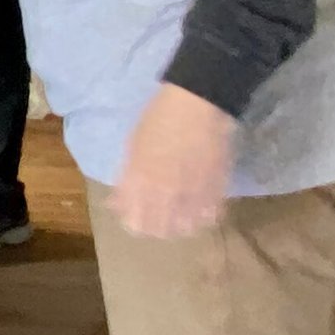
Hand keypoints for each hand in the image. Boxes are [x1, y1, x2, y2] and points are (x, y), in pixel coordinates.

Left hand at [109, 84, 236, 240]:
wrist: (198, 104)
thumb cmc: (159, 119)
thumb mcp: (132, 148)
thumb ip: (126, 179)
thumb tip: (117, 204)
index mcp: (139, 182)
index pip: (133, 223)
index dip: (134, 222)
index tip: (136, 216)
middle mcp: (163, 193)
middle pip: (158, 230)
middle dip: (156, 227)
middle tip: (159, 217)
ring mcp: (191, 194)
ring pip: (184, 229)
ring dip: (180, 225)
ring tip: (180, 215)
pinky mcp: (216, 190)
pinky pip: (208, 217)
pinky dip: (203, 216)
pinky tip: (200, 207)